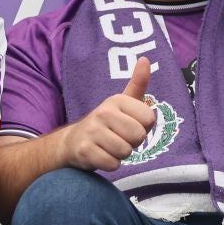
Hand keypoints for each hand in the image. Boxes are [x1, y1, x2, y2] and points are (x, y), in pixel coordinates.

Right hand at [61, 57, 156, 171]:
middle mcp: (103, 112)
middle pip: (138, 136)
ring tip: (110, 146)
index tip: (129, 125)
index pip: (150, 119)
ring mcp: (92, 131)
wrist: (73, 142)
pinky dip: (110, 164)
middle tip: (119, 138)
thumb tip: (146, 59)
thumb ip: (138, 83)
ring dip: (121, 154)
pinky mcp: (84, 150)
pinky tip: (101, 155)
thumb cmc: (107, 123)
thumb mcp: (123, 102)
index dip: (143, 127)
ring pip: (126, 151)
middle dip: (133, 142)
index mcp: (117, 100)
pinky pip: (113, 164)